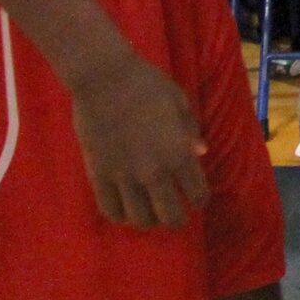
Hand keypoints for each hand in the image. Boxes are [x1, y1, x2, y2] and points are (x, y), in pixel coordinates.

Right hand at [66, 55, 210, 228]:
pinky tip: (125, 211)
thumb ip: (191, 132)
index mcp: (179, 154)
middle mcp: (154, 172)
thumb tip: (201, 152)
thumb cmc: (148, 85)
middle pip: (170, 216)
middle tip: (175, 216)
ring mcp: (124, 177)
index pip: (197, 194)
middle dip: (176, 219)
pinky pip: (110, 209)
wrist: (104, 79)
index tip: (197, 199)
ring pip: (139, 219)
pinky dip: (120, 216)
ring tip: (150, 215)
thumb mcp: (180, 104)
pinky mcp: (98, 175)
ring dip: (148, 220)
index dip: (200, 199)